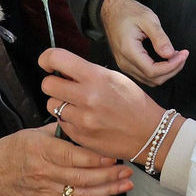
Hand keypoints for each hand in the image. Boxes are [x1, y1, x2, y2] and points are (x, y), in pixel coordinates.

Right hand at [0, 127, 133, 195]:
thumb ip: (59, 130)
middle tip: (127, 170)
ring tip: (125, 185)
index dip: (95, 158)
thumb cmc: (16, 147)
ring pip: (80, 194)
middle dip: (108, 175)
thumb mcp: (34, 132)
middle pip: (81, 177)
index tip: (113, 155)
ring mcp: (48, 189)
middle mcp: (46, 172)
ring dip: (106, 191)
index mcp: (43, 150)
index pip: (73, 156)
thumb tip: (82, 119)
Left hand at [42, 48, 167, 162]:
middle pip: (47, 84)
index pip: (57, 59)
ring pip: (52, 105)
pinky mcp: (80, 136)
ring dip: (61, 103)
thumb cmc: (134, 103)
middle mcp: (87, 97)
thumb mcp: (115, 78)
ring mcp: (82, 119)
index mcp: (97, 77)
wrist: (149, 134)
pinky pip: (61, 123)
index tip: (48, 63)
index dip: (47, 59)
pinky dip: (69, 120)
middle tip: (64, 86)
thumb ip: (88, 72)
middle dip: (53, 83)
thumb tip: (63, 69)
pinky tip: (85, 119)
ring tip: (77, 105)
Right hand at [99, 0, 187, 84]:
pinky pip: (144, 75)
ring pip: (149, 80)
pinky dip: (158, 71)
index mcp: (129, 51)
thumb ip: (159, 38)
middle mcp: (125, 62)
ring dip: (166, 72)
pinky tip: (165, 59)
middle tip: (183, 55)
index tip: (183, 55)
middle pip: (153, 79)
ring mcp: (124, 65)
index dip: (171, 66)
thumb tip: (170, 54)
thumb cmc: (128, 12)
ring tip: (176, 56)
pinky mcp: (126, 64)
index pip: (152, 71)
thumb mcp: (148, 19)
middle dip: (172, 69)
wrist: (112, 10)